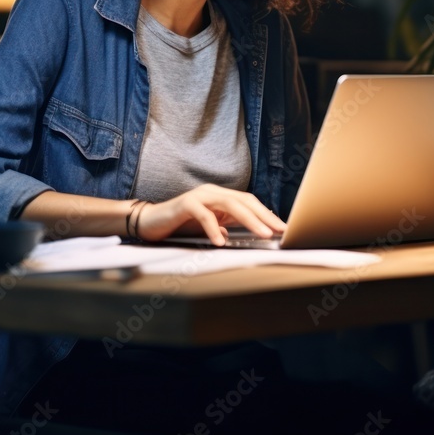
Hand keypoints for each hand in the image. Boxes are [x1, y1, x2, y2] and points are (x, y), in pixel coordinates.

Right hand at [136, 184, 285, 245]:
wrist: (151, 222)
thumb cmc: (181, 225)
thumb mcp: (210, 227)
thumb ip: (227, 227)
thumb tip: (249, 234)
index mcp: (220, 197)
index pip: (249, 203)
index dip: (266, 214)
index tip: (282, 228)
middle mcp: (212, 192)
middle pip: (244, 201)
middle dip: (264, 216)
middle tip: (279, 230)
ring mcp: (200, 196)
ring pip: (229, 204)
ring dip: (249, 220)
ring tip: (262, 234)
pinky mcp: (185, 204)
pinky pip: (204, 215)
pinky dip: (213, 228)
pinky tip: (220, 242)